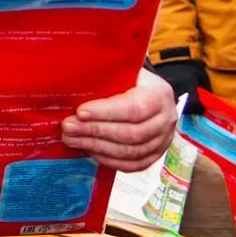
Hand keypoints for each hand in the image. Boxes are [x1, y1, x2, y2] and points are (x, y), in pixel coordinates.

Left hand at [63, 68, 177, 171]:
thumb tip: (71, 85)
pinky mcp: (155, 154)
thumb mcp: (121, 72)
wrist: (147, 93)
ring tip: (72, 139)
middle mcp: (166, 118)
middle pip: (132, 133)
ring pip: (131, 152)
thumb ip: (104, 78)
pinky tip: (89, 150)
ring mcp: (163, 139)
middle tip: (68, 127)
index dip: (105, 113)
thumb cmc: (129, 81)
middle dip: (95, 131)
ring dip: (97, 147)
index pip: (135, 108)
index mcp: (159, 94)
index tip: (80, 112)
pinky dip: (108, 160)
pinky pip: (133, 164)